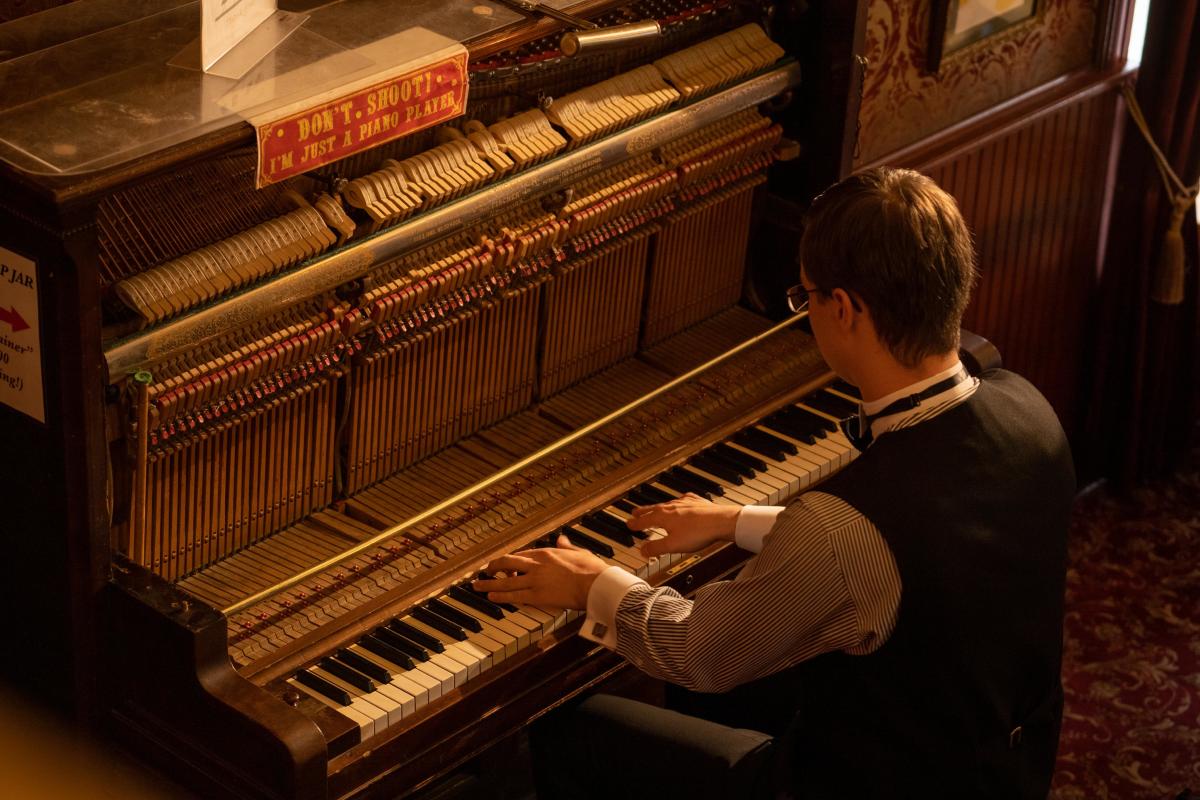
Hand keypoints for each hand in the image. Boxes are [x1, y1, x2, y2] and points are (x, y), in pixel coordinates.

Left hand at [473, 535, 608, 610]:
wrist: (596, 585)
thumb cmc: (591, 570)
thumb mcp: (578, 552)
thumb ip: (566, 546)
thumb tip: (562, 539)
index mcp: (546, 554)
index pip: (521, 555)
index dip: (509, 561)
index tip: (503, 565)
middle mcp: (537, 565)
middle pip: (507, 564)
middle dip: (492, 567)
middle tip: (484, 572)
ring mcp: (535, 581)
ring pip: (505, 582)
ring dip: (489, 583)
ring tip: (478, 586)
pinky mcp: (537, 596)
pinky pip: (514, 596)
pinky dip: (500, 596)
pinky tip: (491, 597)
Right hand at [626, 493, 740, 557]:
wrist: (721, 521)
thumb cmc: (698, 533)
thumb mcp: (673, 545)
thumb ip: (655, 548)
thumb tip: (642, 550)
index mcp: (663, 516)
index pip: (644, 520)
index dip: (635, 523)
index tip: (629, 524)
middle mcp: (671, 507)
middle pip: (653, 509)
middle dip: (643, 512)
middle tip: (635, 512)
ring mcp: (684, 503)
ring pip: (666, 504)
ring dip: (658, 508)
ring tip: (654, 509)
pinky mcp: (696, 502)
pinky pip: (683, 500)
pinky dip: (677, 503)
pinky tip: (680, 503)